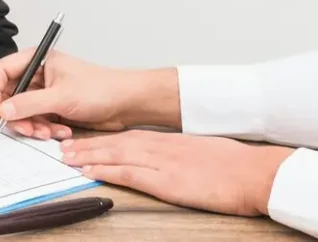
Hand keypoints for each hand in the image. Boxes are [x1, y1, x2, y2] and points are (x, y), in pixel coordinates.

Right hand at [0, 49, 180, 139]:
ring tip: (50, 133)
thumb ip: (29, 103)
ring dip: (33, 126)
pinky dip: (45, 128)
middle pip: (8, 96)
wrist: (126, 103)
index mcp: (35, 60)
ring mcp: (44, 92)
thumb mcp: (61, 96)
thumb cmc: (100, 89)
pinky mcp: (52, 107)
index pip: (0, 72)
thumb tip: (3, 110)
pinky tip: (61, 131)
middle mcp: (36, 75)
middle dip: (18, 116)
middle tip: (29, 130)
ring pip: (22, 112)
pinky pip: (37, 120)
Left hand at [61, 130, 293, 215]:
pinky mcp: (165, 180)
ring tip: (67, 157)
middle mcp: (159, 147)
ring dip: (88, 156)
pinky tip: (90, 171)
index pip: (125, 137)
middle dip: (86, 145)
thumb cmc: (234, 165)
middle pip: (114, 143)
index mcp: (167, 140)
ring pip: (115, 155)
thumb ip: (178, 154)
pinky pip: (128, 174)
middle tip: (63, 147)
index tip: (82, 140)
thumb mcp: (199, 153)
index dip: (101, 139)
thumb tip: (164, 159)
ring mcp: (160, 162)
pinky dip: (106, 171)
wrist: (254, 172)